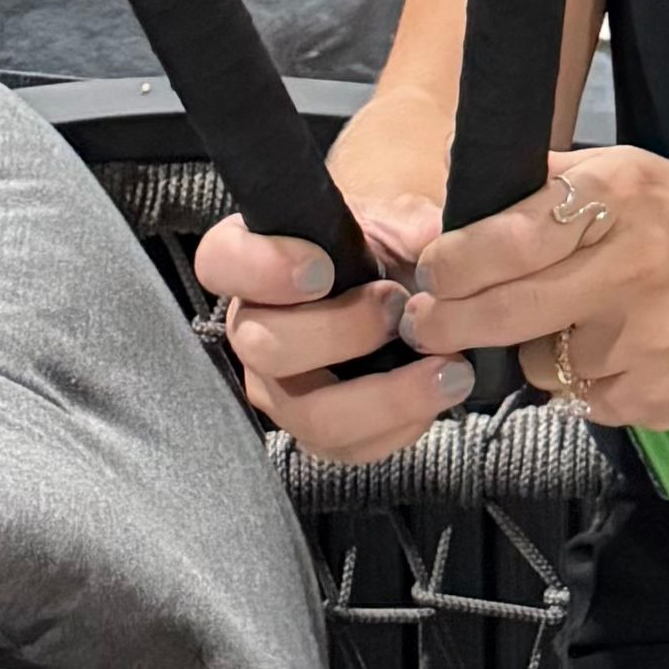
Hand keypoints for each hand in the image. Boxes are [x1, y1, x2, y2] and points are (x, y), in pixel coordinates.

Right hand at [198, 191, 450, 457]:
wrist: (407, 293)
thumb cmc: (387, 247)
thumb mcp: (398, 219)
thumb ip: (410, 226)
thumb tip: (434, 242)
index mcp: (253, 261)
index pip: (221, 262)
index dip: (263, 269)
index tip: (322, 269)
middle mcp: (253, 328)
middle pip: (267, 347)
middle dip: (343, 332)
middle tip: (400, 307)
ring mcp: (279, 388)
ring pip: (311, 414)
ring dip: (386, 396)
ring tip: (447, 368)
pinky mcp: (316, 432)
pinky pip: (348, 448)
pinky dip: (401, 426)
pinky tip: (439, 394)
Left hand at [399, 147, 668, 434]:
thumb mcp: (619, 171)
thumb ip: (542, 187)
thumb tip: (456, 209)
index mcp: (618, 198)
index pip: (509, 240)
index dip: (452, 265)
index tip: (428, 274)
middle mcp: (634, 269)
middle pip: (508, 313)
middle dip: (448, 322)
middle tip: (425, 323)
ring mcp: (649, 342)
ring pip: (539, 365)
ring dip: (534, 348)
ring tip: (572, 319)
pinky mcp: (660, 398)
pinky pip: (583, 400)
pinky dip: (582, 379)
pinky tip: (616, 347)